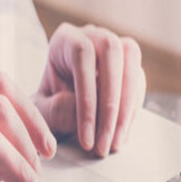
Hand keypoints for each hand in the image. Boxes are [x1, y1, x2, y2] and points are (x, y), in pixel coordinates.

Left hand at [33, 23, 144, 156]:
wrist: (57, 108)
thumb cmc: (47, 105)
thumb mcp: (42, 111)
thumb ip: (56, 110)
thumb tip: (81, 114)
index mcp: (65, 40)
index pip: (82, 55)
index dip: (87, 97)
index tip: (86, 136)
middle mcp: (94, 37)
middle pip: (113, 53)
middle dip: (111, 104)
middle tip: (103, 143)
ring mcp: (115, 49)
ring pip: (132, 67)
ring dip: (125, 110)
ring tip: (113, 144)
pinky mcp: (130, 67)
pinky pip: (139, 84)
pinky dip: (131, 111)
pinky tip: (120, 134)